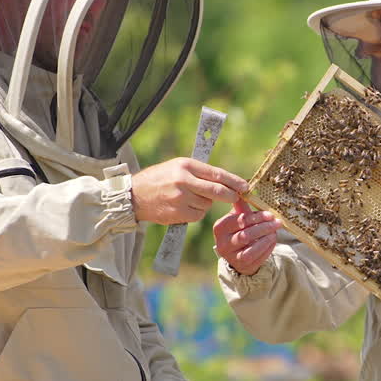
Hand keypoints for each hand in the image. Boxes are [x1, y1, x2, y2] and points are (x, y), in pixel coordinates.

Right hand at [131, 158, 248, 224]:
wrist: (135, 195)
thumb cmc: (160, 178)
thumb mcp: (178, 166)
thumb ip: (200, 172)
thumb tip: (227, 181)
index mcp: (185, 165)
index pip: (216, 174)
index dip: (234, 181)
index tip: (245, 186)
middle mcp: (183, 180)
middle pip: (217, 191)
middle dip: (230, 195)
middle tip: (236, 197)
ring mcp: (180, 198)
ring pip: (207, 204)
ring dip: (206, 203)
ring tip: (192, 198)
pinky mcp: (177, 213)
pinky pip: (198, 215)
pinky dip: (197, 213)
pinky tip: (186, 207)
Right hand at [212, 198, 282, 275]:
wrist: (238, 255)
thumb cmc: (239, 231)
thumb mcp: (238, 218)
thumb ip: (242, 207)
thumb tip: (245, 189)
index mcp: (220, 227)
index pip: (239, 220)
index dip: (256, 217)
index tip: (270, 214)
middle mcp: (222, 242)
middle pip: (245, 233)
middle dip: (264, 227)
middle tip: (277, 222)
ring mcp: (231, 256)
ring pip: (251, 245)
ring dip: (266, 237)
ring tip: (275, 231)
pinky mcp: (241, 264)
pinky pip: (257, 255)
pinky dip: (267, 246)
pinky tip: (272, 240)